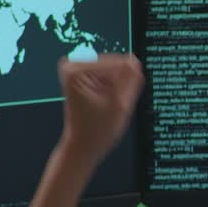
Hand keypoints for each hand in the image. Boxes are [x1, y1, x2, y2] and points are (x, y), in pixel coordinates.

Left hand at [57, 54, 143, 168]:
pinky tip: (107, 100)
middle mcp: (73, 65)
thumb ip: (131, 80)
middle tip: (114, 103)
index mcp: (76, 70)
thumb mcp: (120, 105)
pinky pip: (109, 73)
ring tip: (109, 103)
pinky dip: (113, 86)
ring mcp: (77, 69)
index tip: (120, 100)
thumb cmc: (95, 131)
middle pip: (115, 64)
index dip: (126, 85)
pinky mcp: (84, 73)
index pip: (118, 64)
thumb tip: (134, 62)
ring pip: (114, 68)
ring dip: (118, 85)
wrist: (83, 145)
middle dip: (120, 84)